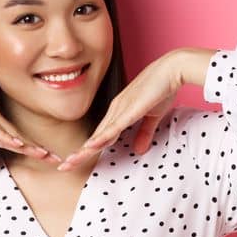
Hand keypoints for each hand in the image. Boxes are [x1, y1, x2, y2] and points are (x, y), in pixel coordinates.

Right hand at [0, 66, 53, 167]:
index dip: (31, 147)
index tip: (47, 156)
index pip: (14, 136)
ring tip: (44, 155)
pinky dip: (5, 136)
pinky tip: (18, 143)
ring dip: (27, 145)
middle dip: (36, 149)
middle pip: (18, 136)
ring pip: (9, 134)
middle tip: (56, 159)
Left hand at [56, 48, 210, 171]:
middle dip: (79, 154)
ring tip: (70, 163)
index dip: (88, 150)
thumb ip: (144, 133)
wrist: (171, 70)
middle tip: (65, 167)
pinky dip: (100, 138)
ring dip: (84, 150)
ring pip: (99, 135)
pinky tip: (89, 147)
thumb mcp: (152, 116)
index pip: (101, 136)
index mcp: (119, 112)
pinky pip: (112, 127)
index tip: (77, 161)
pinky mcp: (129, 109)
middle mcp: (115, 111)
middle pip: (94, 138)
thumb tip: (139, 150)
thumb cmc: (162, 88)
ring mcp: (120, 109)